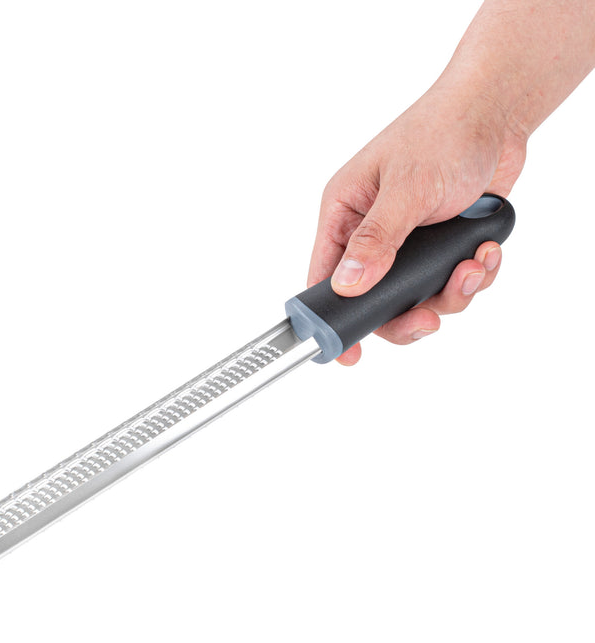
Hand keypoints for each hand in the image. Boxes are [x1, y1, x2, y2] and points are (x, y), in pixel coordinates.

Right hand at [309, 83, 526, 364]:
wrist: (496, 113)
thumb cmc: (442, 132)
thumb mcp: (407, 188)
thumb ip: (377, 239)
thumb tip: (347, 285)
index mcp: (344, 215)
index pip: (324, 277)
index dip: (332, 319)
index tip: (348, 352)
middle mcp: (370, 235)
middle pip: (374, 302)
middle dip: (408, 314)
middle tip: (431, 317)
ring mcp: (407, 245)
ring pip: (418, 298)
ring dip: (451, 292)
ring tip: (474, 264)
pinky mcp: (439, 249)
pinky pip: (450, 285)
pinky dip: (473, 276)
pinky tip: (485, 250)